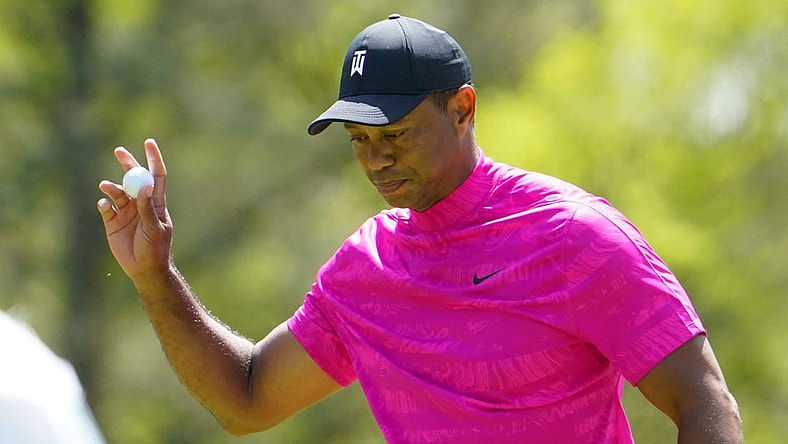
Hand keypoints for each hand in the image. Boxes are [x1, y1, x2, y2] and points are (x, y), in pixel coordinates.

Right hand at [97, 138, 172, 280]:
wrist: (143, 268)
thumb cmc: (155, 249)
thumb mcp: (153, 228)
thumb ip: (148, 207)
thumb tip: (146, 186)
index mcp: (156, 202)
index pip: (156, 175)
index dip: (153, 159)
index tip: (148, 142)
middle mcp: (140, 203)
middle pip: (133, 178)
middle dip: (127, 163)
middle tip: (119, 150)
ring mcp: (126, 211)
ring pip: (117, 191)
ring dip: (111, 186)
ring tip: (106, 187)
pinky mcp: (112, 221)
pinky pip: (106, 206)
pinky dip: (103, 203)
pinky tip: (104, 205)